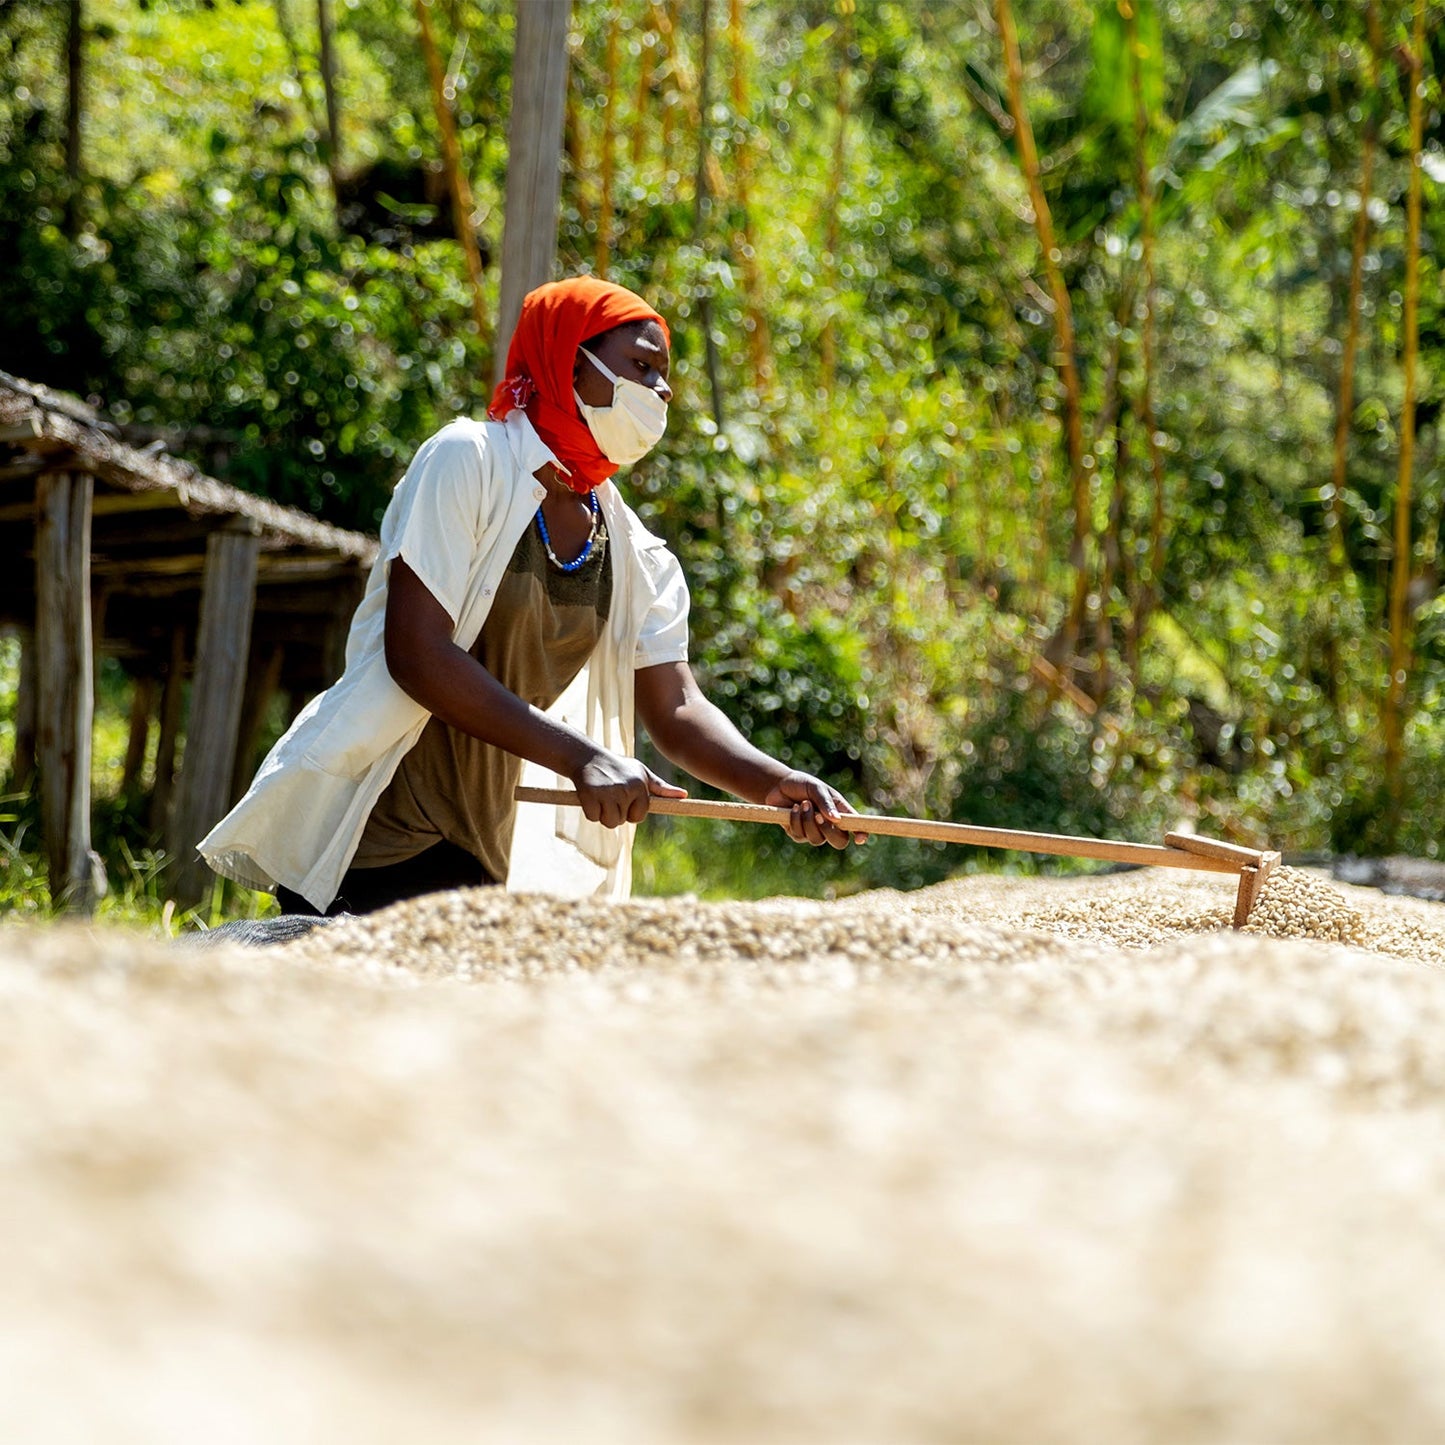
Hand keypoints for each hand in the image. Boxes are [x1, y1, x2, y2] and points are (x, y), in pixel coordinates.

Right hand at [571, 750, 687, 828]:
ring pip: (609, 822)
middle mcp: (626, 789)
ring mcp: (607, 792)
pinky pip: (593, 817)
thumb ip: (661, 788)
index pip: (638, 816)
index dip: (629, 812)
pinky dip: (590, 811)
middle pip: (621, 821)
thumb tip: (684, 795)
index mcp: (640, 785)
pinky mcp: (590, 795)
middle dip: (614, 813)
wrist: (588, 756)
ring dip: (602, 815)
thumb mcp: (642, 773)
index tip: (624, 800)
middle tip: (609, 795)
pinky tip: (590, 796)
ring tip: (601, 797)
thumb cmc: (618, 767)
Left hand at [764, 771, 866, 849]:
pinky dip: (796, 820)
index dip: (861, 834)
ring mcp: (814, 832)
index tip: (860, 839)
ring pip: (817, 839)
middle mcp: (829, 825)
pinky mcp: (798, 834)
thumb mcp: (816, 788)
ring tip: (803, 804)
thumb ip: (826, 802)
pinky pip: (800, 835)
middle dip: (829, 831)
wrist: (779, 785)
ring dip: (808, 821)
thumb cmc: (802, 784)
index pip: (856, 827)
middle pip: (839, 842)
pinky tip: (793, 808)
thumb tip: (836, 819)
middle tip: (819, 816)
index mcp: (840, 812)